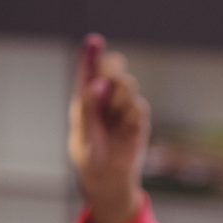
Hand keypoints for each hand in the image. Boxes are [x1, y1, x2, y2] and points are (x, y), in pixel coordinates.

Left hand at [67, 33, 150, 222]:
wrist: (110, 183)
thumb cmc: (90, 161)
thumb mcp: (84, 137)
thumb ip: (88, 109)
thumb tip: (98, 84)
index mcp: (84, 102)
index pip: (87, 74)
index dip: (91, 57)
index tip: (94, 40)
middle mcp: (103, 101)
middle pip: (111, 72)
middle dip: (112, 70)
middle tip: (110, 75)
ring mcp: (121, 109)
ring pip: (126, 85)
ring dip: (121, 95)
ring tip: (115, 115)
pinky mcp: (136, 120)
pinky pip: (138, 106)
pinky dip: (132, 113)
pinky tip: (127, 127)